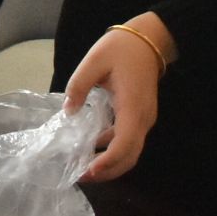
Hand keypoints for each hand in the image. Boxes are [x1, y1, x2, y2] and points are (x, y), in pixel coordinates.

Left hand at [64, 15, 172, 183]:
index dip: (108, 162)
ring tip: (83, 165)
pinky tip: (92, 147)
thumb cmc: (120, 48)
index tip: (89, 170)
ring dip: (110, 162)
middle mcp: (142, 119)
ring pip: (130, 151)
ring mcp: (144, 119)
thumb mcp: (93, 61)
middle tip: (81, 175)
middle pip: (130, 156)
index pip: (124, 144)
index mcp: (132, 107)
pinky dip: (112, 149)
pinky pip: (128, 139)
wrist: (148, 40)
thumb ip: (79, 86)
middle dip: (107, 171)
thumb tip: (68, 112)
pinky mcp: (140, 116)